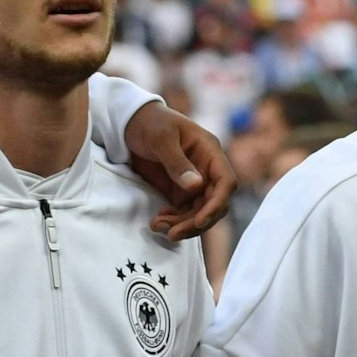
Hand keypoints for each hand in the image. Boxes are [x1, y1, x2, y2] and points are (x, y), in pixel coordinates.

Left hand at [123, 101, 234, 240]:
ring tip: (158, 226)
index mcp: (210, 153)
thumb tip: (196, 186)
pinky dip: (174, 221)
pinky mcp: (179, 191)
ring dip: (182, 225)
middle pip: (213, 204)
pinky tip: (158, 221)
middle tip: (172, 233)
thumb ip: (177, 162)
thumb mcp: (161, 138)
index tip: (199, 220)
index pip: (225, 183)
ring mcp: (194, 183)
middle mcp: (206, 170)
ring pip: (198, 213)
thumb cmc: (151, 123)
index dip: (216, 204)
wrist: (131, 123)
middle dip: (195, 222)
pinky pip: (183, 213)